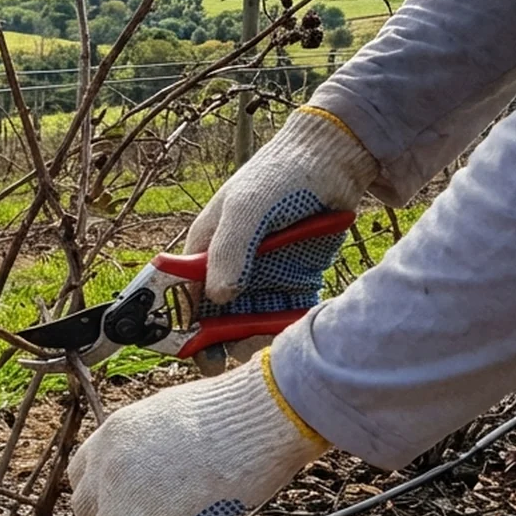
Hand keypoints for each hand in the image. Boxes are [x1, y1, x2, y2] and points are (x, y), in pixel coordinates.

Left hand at [67, 351, 327, 515]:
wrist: (253, 421)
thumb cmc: (231, 413)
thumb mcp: (171, 417)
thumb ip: (151, 443)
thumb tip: (161, 466)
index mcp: (112, 434)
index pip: (81, 474)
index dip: (100, 492)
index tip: (119, 502)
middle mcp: (107, 467)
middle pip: (87, 510)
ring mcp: (121, 500)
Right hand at [183, 107, 374, 373]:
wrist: (335, 159)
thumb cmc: (279, 175)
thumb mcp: (246, 209)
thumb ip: (229, 251)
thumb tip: (215, 297)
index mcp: (205, 247)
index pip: (182, 293)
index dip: (181, 324)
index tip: (192, 351)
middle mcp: (229, 265)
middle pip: (214, 316)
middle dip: (219, 340)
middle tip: (232, 356)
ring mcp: (261, 274)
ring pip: (248, 321)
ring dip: (251, 339)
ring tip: (262, 348)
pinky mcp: (294, 279)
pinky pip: (283, 315)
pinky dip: (283, 330)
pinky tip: (288, 338)